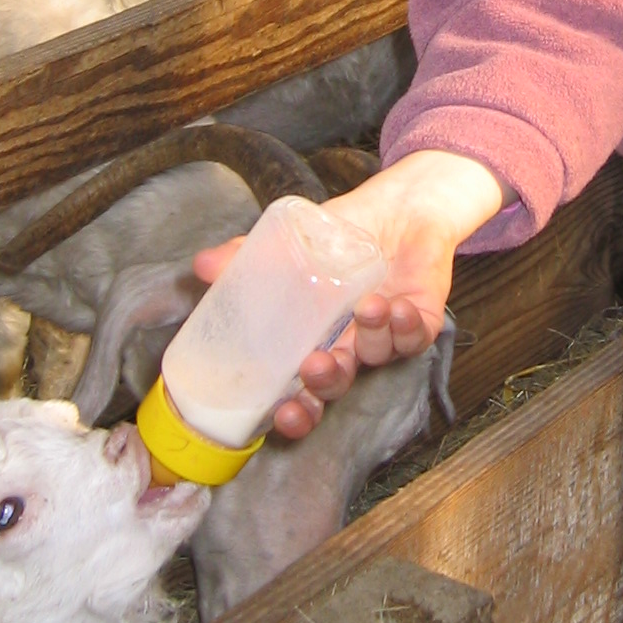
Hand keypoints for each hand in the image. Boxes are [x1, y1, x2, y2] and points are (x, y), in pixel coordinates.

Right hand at [193, 150, 505, 437]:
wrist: (398, 208)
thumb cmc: (340, 237)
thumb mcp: (287, 245)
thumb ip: (245, 257)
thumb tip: (202, 265)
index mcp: (315, 342)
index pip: (303, 394)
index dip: (296, 414)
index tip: (282, 414)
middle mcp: (351, 348)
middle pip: (338, 385)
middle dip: (327, 383)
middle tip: (316, 365)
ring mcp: (386, 336)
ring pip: (378, 357)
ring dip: (372, 337)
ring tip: (367, 306)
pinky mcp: (420, 319)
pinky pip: (416, 337)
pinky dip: (407, 327)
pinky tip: (397, 307)